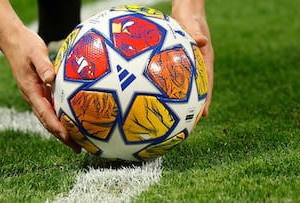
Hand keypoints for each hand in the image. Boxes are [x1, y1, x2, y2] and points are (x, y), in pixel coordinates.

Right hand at [0, 0, 80, 152]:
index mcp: (31, 91)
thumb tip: (52, 79)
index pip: (45, 113)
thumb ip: (44, 66)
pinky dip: (59, 119)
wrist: (12, 41)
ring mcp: (35, 96)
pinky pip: (49, 109)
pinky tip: (70, 122)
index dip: (56, 127)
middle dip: (61, 136)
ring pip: (48, 118)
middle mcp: (32, 97)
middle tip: (77, 148)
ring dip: (61, 131)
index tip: (67, 137)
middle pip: (47, 122)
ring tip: (76, 142)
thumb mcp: (36, 53)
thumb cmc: (26, 46)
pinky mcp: (39, 91)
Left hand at [172, 0, 213, 115]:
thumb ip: (196, 32)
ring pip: (189, 86)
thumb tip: (201, 41)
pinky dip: (173, 88)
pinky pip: (178, 78)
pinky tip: (161, 96)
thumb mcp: (193, 23)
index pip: (207, 83)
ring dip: (185, 100)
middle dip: (196, 106)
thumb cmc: (190, 16)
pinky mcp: (182, 63)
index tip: (204, 114)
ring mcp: (191, 64)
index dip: (206, 99)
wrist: (188, 10)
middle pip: (199, 89)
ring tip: (176, 117)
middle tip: (190, 124)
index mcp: (206, 59)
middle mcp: (200, 65)